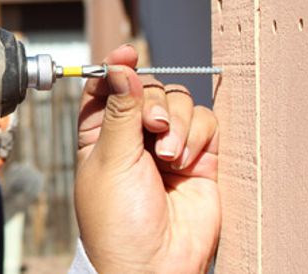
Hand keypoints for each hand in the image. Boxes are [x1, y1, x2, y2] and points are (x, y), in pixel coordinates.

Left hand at [75, 45, 219, 272]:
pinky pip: (207, 124)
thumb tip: (119, 67)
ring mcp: (169, 146)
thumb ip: (120, 111)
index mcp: (100, 134)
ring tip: (169, 155)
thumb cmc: (118, 221)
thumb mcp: (110, 160)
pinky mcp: (202, 159)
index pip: (108, 87)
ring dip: (178, 122)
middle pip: (149, 88)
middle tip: (154, 127)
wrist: (155, 265)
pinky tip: (187, 163)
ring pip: (181, 102)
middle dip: (154, 102)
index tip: (125, 54)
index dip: (116, 68)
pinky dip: (199, 136)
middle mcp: (135, 136)